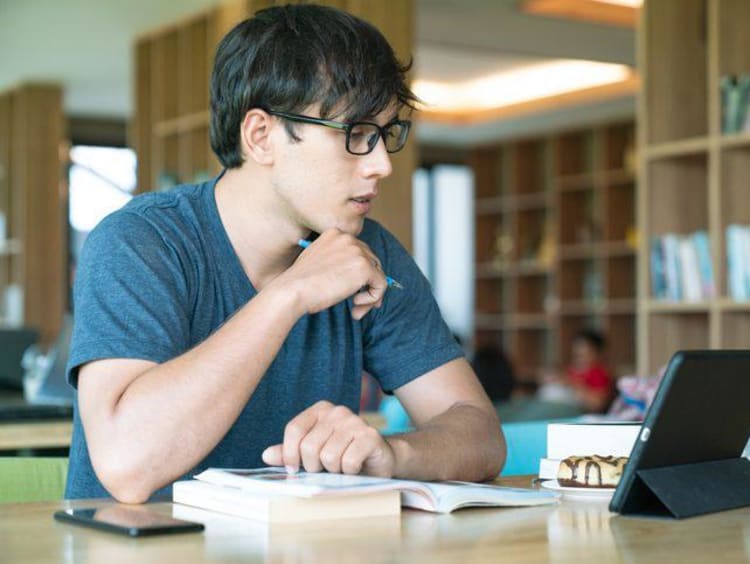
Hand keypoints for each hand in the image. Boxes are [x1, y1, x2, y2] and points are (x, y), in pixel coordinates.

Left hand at [261, 400, 395, 476]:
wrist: (379, 461)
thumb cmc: (342, 456)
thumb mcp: (313, 453)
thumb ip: (289, 453)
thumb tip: (266, 455)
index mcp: (320, 410)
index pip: (294, 429)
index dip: (289, 454)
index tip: (294, 469)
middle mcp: (337, 411)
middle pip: (309, 447)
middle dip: (314, 467)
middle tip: (325, 469)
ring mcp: (355, 421)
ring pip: (328, 457)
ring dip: (334, 471)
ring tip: (342, 466)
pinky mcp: (370, 436)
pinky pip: (347, 462)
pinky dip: (349, 472)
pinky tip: (356, 467)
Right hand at [272, 229, 386, 319]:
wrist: (292, 290)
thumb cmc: (300, 284)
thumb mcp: (318, 263)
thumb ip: (338, 263)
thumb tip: (361, 279)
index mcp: (335, 234)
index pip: (359, 252)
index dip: (361, 273)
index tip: (354, 290)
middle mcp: (349, 238)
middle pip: (372, 262)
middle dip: (368, 285)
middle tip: (358, 304)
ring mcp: (358, 252)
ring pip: (378, 275)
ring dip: (370, 295)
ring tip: (356, 310)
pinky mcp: (365, 268)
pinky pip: (381, 285)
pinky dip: (372, 299)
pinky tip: (355, 306)